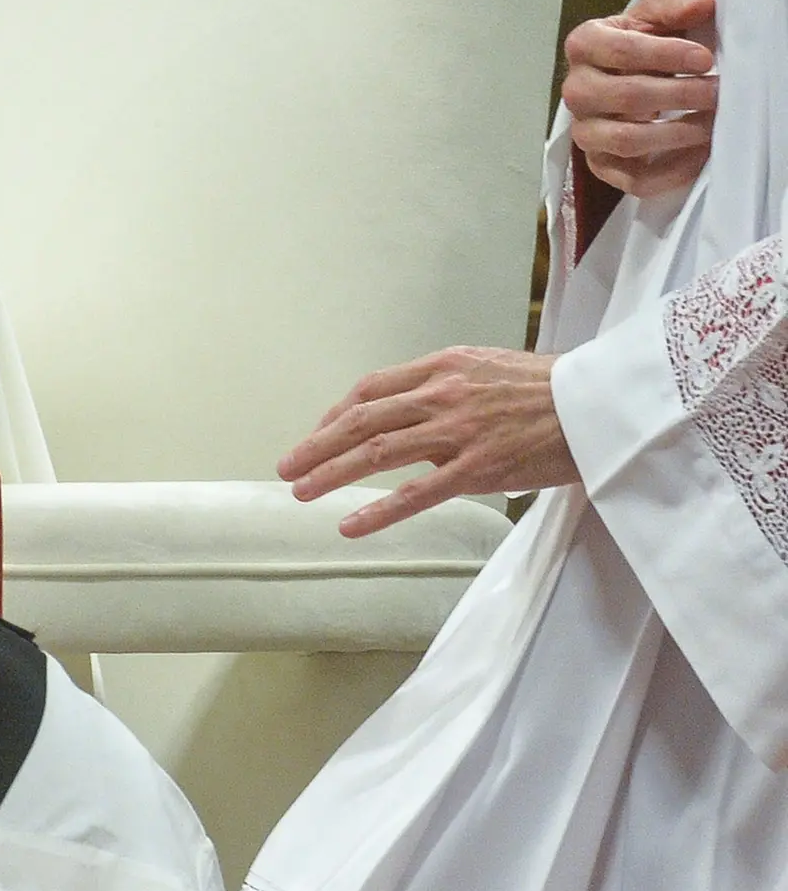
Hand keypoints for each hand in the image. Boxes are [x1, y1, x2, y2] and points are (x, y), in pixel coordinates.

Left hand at [281, 347, 574, 536]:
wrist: (604, 404)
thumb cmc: (550, 389)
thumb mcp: (489, 369)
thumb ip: (446, 387)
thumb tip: (409, 413)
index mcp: (444, 366)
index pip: (371, 388)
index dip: (335, 414)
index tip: (317, 435)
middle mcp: (444, 394)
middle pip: (361, 420)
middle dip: (316, 445)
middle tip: (287, 467)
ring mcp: (459, 432)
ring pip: (377, 453)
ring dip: (331, 474)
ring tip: (299, 491)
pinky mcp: (479, 468)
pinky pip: (416, 493)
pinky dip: (377, 511)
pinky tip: (349, 524)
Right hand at [564, 0, 719, 203]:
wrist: (625, 77)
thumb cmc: (642, 44)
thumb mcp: (653, 15)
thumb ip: (673, 6)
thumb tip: (701, 6)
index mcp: (584, 46)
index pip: (620, 51)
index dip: (666, 56)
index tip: (705, 59)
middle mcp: (576, 90)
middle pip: (625, 97)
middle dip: (679, 95)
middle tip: (717, 92)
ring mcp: (585, 131)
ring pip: (626, 140)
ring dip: (677, 133)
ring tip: (712, 122)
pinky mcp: (600, 165)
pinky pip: (633, 179)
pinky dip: (672, 172)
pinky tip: (701, 154)